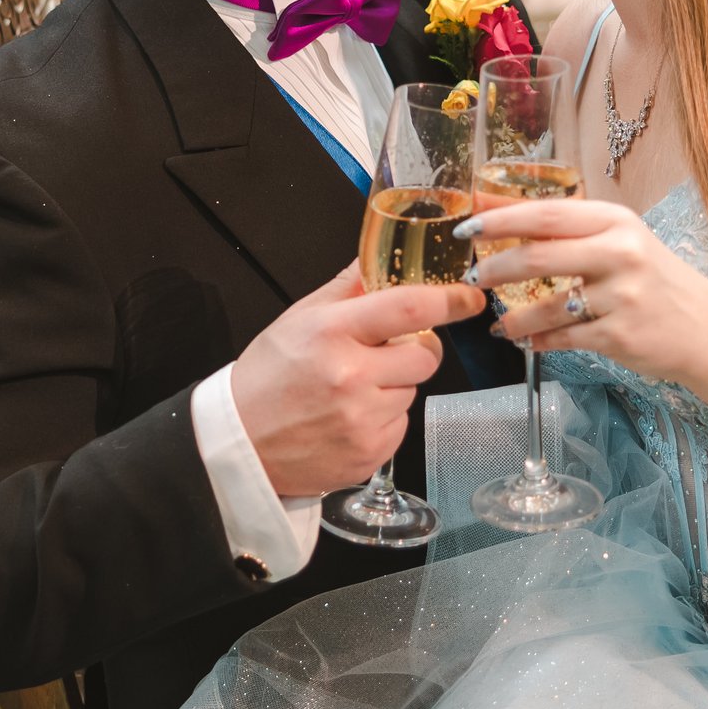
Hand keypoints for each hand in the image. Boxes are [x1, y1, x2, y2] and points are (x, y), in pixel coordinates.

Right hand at [233, 262, 475, 496]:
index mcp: (331, 334)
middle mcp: (351, 378)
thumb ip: (347, 289)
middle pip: (425, 356)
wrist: (239, 444)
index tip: (468, 296)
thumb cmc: (265, 378)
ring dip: (394, 385)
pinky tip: (350, 416)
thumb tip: (381, 255)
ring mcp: (362, 420)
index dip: (448, 300)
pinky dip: (384, 418)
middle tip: (384, 352)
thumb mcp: (298, 319)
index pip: (409, 308)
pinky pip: (401, 425)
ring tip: (353, 389)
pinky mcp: (370, 454)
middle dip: (416, 350)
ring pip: (413, 391)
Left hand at [466, 199, 707, 380]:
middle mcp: (620, 252)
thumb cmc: (654, 280)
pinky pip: (564, 338)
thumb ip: (570, 231)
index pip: (546, 214)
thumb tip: (500, 216)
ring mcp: (622, 295)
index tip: (466, 227)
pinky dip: (539, 340)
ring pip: (549, 305)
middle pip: (540, 256)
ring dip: (515, 317)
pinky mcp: (620, 334)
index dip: (500, 219)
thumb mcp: (620, 241)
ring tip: (499, 323)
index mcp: (615, 221)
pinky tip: (526, 341)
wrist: (706, 328)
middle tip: (470, 278)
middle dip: (495, 267)